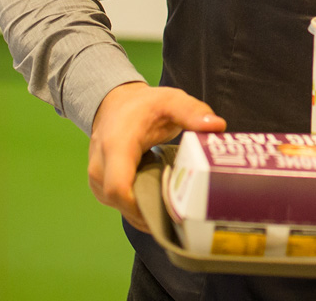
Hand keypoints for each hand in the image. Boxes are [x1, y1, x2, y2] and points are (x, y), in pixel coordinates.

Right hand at [88, 82, 225, 232]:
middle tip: (186, 214)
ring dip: (150, 213)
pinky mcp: (103, 190)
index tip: (173, 208)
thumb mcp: (170, 101)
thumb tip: (217, 126)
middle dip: (155, 213)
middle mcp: (100, 167)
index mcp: (115, 146)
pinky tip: (165, 205)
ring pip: (124, 210)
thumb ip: (192, 112)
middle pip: (124, 205)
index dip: (143, 206)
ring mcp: (98, 181)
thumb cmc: (144, 106)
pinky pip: (123, 208)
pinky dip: (144, 210)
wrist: (115, 105)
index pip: (118, 188)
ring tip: (179, 208)